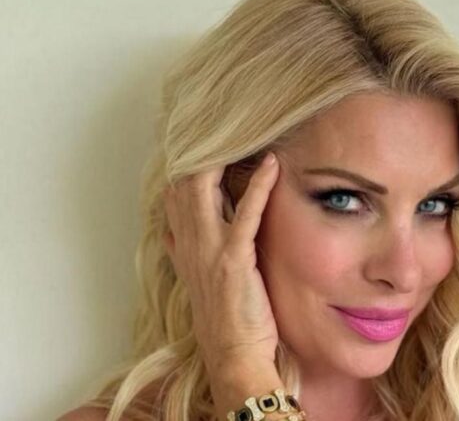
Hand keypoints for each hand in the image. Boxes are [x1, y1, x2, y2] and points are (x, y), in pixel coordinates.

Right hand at [162, 152, 279, 374]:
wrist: (234, 354)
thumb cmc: (224, 317)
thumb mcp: (196, 280)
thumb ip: (181, 251)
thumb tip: (169, 231)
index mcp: (183, 244)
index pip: (174, 191)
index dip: (186, 161)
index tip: (203, 137)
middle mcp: (190, 241)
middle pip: (183, 181)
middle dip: (201, 148)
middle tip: (226, 122)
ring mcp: (209, 249)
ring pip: (204, 189)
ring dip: (224, 157)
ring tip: (245, 130)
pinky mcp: (234, 259)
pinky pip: (245, 213)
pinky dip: (258, 186)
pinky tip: (271, 164)